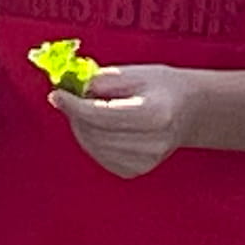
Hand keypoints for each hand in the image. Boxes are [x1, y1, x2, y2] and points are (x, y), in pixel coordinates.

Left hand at [50, 64, 207, 177]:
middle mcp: (153, 143)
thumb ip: (102, 81)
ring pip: (93, 147)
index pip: (102, 115)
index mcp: (156, 114)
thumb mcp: (135, 73)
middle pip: (95, 133)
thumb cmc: (161, 87)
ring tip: (88, 110)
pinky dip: (92, 140)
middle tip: (70, 98)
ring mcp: (145, 161)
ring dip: (81, 127)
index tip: (57, 94)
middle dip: (75, 115)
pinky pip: (99, 156)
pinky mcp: (136, 171)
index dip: (74, 106)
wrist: (188, 110)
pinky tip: (100, 127)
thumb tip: (71, 91)